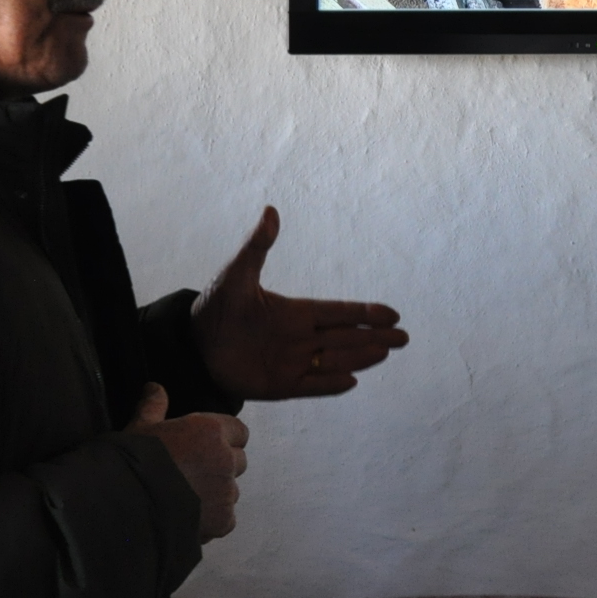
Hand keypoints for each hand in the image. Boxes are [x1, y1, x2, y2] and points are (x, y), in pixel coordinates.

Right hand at [126, 383, 248, 541]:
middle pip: (238, 461)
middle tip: (194, 474)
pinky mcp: (224, 520)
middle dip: (221, 467)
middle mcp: (226, 459)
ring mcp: (227, 491)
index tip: (206, 447)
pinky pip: (226, 518)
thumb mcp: (140, 428)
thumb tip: (154, 387)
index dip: (225, 439)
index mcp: (212, 430)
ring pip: (231, 490)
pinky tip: (190, 518)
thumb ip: (153, 405)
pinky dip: (212, 519)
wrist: (128, 505)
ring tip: (188, 499)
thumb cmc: (135, 461)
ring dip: (217, 494)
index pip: (239, 431)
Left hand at [191, 207, 408, 400]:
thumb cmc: (214, 306)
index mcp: (295, 312)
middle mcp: (299, 337)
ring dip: (359, 357)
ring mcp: (291, 362)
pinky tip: (352, 381)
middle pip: (345, 338)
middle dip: (374, 337)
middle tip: (404, 338)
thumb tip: (271, 211)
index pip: (338, 313)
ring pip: (333, 360)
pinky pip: (310, 387)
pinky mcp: (278, 385)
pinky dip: (329, 385)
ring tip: (386, 352)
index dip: (365, 313)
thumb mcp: (236, 274)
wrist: (192, 345)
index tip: (392, 314)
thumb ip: (257, 246)